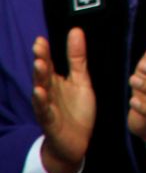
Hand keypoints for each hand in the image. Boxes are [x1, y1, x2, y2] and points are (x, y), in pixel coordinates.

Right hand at [32, 30, 94, 172]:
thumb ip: (77, 58)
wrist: (77, 143)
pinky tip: (39, 92)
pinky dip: (42, 101)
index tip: (40, 39)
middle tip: (38, 46)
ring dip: (39, 78)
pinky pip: (45, 111)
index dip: (44, 52)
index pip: (49, 63)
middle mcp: (49, 92)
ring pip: (41, 90)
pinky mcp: (51, 122)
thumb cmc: (76, 110)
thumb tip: (75, 30)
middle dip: (40, 60)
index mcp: (55, 81)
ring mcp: (48, 107)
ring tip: (39, 64)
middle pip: (43, 74)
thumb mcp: (80, 80)